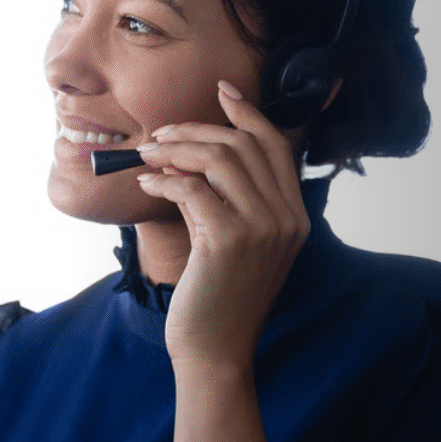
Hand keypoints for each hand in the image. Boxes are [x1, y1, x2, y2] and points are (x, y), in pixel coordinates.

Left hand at [135, 80, 308, 372]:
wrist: (216, 350)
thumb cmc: (218, 298)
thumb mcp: (236, 244)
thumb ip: (228, 201)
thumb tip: (188, 154)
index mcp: (294, 216)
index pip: (276, 146)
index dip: (247, 113)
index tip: (221, 91)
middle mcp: (286, 218)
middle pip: (245, 144)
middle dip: (196, 130)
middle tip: (160, 135)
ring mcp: (262, 228)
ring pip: (220, 159)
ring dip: (175, 150)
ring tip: (147, 157)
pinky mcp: (228, 240)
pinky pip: (191, 188)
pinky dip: (163, 179)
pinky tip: (146, 184)